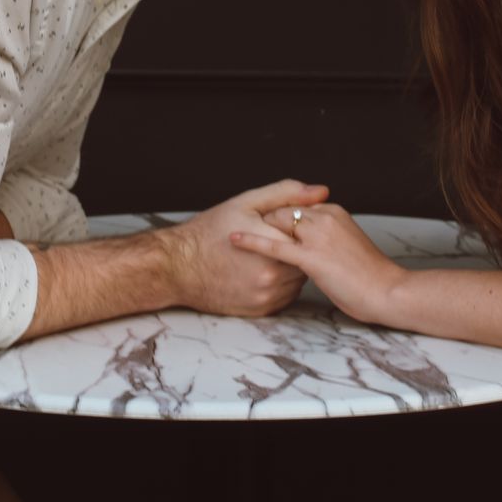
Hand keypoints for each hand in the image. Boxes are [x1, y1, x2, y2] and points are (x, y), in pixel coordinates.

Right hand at [160, 180, 327, 316]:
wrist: (179, 266)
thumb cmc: (210, 231)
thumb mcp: (247, 203)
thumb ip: (287, 194)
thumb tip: (322, 191)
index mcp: (271, 246)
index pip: (308, 236)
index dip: (301, 227)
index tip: (288, 223)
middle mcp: (272, 275)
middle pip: (305, 259)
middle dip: (296, 248)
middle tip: (277, 238)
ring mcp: (266, 296)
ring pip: (298, 279)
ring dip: (290, 267)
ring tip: (270, 254)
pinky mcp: (261, 310)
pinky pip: (286, 296)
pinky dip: (281, 284)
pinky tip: (263, 271)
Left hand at [236, 202, 403, 325]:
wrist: (388, 291)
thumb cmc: (371, 276)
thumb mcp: (347, 247)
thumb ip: (327, 238)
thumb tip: (306, 241)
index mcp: (334, 213)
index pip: (296, 205)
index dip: (276, 216)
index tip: (258, 223)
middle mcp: (325, 217)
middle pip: (284, 211)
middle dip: (262, 219)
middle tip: (238, 228)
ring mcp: (318, 236)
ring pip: (278, 223)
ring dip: (255, 227)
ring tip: (229, 232)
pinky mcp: (312, 256)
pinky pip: (275, 246)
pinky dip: (252, 241)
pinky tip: (235, 240)